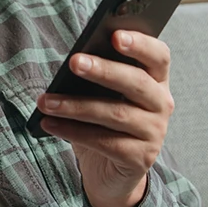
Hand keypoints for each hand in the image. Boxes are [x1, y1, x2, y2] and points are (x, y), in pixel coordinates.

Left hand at [36, 31, 174, 206]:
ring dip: (75, 106)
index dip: (140, 44)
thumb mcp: (100, 95)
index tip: (115, 35)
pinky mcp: (141, 158)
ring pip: (115, 113)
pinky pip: (105, 142)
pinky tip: (50, 124)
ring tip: (45, 102)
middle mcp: (162, 104)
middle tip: (74, 62)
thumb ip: (96, 77)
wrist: (108, 171)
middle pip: (136, 82)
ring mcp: (155, 133)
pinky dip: (73, 131)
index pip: (158, 56)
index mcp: (156, 80)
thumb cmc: (102, 122)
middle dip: (103, 70)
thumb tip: (73, 62)